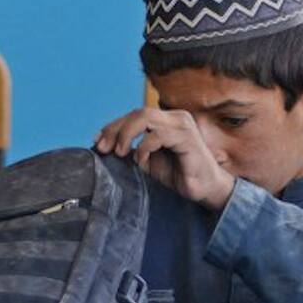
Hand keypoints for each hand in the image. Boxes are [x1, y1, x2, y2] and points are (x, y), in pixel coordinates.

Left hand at [94, 108, 234, 210]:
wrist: (206, 189)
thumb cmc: (179, 175)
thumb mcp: (149, 161)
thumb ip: (131, 150)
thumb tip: (103, 145)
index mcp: (166, 120)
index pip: (134, 115)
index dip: (113, 126)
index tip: (97, 141)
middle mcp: (175, 117)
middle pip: (137, 112)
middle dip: (115, 129)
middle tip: (103, 148)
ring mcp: (182, 125)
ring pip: (145, 117)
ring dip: (126, 134)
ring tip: (119, 152)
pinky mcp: (187, 138)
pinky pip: (158, 135)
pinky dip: (144, 147)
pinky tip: (141, 160)